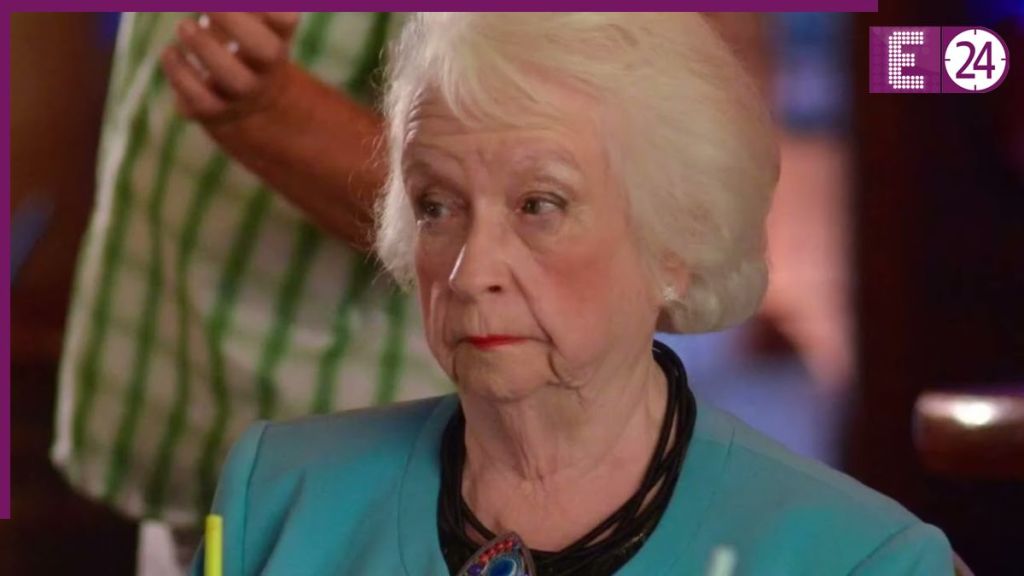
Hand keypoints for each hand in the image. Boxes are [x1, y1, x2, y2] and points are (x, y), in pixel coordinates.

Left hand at [160, 12, 299, 123]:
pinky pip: (201, 100)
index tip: (249, 1)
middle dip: (236, 23)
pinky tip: (170, 51)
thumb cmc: (240, 43)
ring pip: (236, 80)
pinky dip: (181, 73)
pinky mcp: (214, 111)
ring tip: (184, 26)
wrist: (245, 101)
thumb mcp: (246, 21)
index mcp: (274, 38)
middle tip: (208, 5)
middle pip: (267, 52)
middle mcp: (266, 69)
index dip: (274, 9)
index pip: (285, 20)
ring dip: (207, 49)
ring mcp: (243, 94)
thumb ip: (242, 8)